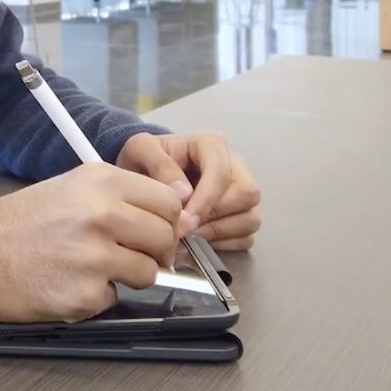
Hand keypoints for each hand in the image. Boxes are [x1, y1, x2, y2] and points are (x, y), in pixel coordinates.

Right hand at [0, 163, 181, 323]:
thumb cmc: (18, 223)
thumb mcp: (70, 188)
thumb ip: (119, 197)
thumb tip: (167, 215)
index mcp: (101, 182)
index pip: (169, 202)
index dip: (167, 220)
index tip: (155, 230)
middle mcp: (103, 214)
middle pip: (165, 238)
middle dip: (153, 252)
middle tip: (129, 254)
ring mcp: (95, 256)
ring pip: (147, 272)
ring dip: (127, 275)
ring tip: (91, 267)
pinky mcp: (85, 294)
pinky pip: (114, 298)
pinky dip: (97, 295)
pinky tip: (69, 282)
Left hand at [116, 132, 260, 251]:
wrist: (143, 174)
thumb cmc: (144, 160)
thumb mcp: (140, 150)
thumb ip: (160, 165)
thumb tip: (184, 194)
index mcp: (212, 145)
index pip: (222, 172)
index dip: (205, 200)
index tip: (183, 220)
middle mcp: (235, 166)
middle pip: (246, 195)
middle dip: (214, 217)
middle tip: (184, 230)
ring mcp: (241, 192)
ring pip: (250, 218)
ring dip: (218, 233)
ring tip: (188, 236)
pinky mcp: (241, 216)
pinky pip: (246, 237)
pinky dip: (223, 245)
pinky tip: (197, 242)